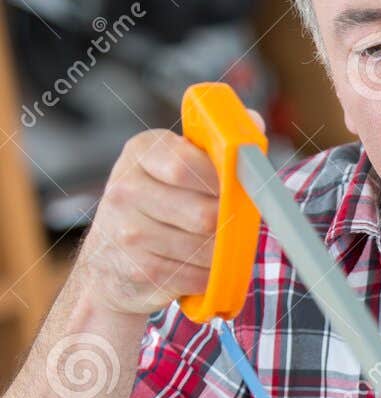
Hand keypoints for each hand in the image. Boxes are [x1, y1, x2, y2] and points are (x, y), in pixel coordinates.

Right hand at [75, 112, 262, 317]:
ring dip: (220, 253)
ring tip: (212, 246)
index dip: (221, 182)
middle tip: (231, 226)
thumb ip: (216, 145)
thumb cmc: (155, 208)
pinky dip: (207, 276)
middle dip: (226, 224)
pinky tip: (198, 267)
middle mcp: (126, 190)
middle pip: (203, 214)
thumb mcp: (176, 164)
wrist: (108, 265)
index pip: (185, 165)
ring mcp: (128, 232)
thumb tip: (254, 121)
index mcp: (141, 153)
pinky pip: (195, 276)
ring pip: (204, 248)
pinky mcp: (138, 271)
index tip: (236, 191)